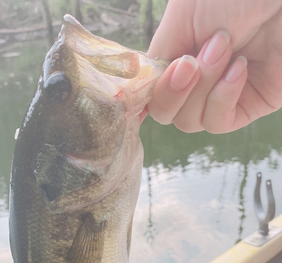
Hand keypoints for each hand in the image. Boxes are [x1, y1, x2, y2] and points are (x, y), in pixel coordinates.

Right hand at [147, 0, 281, 132]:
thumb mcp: (182, 17)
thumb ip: (158, 57)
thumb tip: (136, 94)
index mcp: (179, 57)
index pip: (151, 93)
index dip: (149, 93)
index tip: (162, 74)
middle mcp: (198, 80)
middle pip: (166, 114)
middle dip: (176, 90)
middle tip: (195, 59)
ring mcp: (223, 95)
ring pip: (190, 122)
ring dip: (203, 88)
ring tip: (224, 49)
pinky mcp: (250, 105)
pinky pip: (218, 123)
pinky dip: (222, 98)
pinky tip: (238, 69)